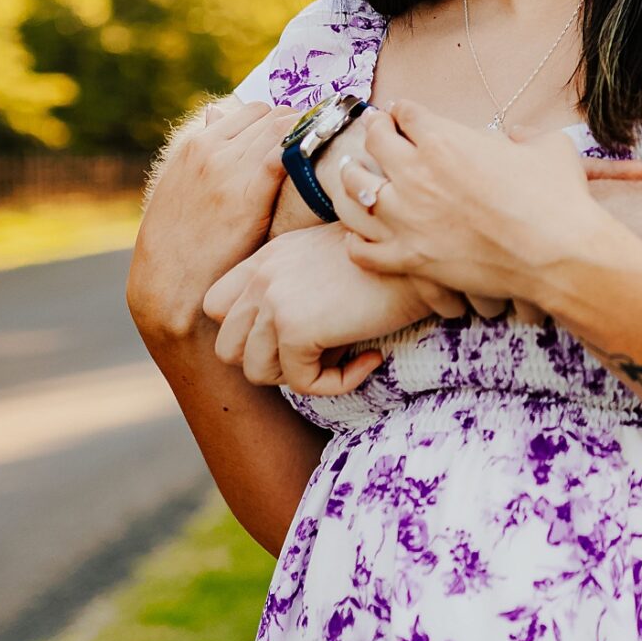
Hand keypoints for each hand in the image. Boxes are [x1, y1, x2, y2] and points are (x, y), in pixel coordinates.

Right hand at [128, 99, 298, 343]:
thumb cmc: (180, 240)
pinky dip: (307, 152)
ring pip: (284, 127)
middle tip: (322, 146)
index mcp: (196, 144)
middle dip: (300, 126)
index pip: (254, 110)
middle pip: (273, 115)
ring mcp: (229, 169)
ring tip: (328, 155)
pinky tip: (321, 168)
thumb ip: (204, 150)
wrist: (169, 285)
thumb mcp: (181, 184)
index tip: (300, 136)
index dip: (281, 120)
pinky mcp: (248, 193)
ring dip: (310, 137)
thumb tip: (216, 112)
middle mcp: (212, 149)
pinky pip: (286, 154)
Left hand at [204, 223, 447, 394]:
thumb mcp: (333, 263)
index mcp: (268, 257)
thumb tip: (295, 343)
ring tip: (343, 357)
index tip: (295, 336)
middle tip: (319, 354)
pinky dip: (338, 383)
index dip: (248, 333)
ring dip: (300, 375)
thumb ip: (299, 288)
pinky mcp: (297, 329)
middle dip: (271, 362)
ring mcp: (275, 302)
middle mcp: (263, 276)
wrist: (425, 256)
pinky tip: (369, 361)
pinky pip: (302, 384)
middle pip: (227, 347)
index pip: (216, 306)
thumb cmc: (394, 262)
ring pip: (257, 372)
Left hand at [333, 102, 615, 305]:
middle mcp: (415, 173)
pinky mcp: (410, 258)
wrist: (557, 254)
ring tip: (354, 174)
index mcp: (445, 139)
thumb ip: (525, 136)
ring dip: (354, 178)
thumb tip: (516, 135)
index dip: (402, 110)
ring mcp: (406, 218)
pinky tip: (357, 237)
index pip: (406, 113)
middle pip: (375, 142)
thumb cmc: (556, 197)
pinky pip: (364, 251)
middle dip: (373, 131)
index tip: (401, 112)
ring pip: (357, 191)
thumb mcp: (549, 146)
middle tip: (372, 129)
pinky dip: (357, 242)